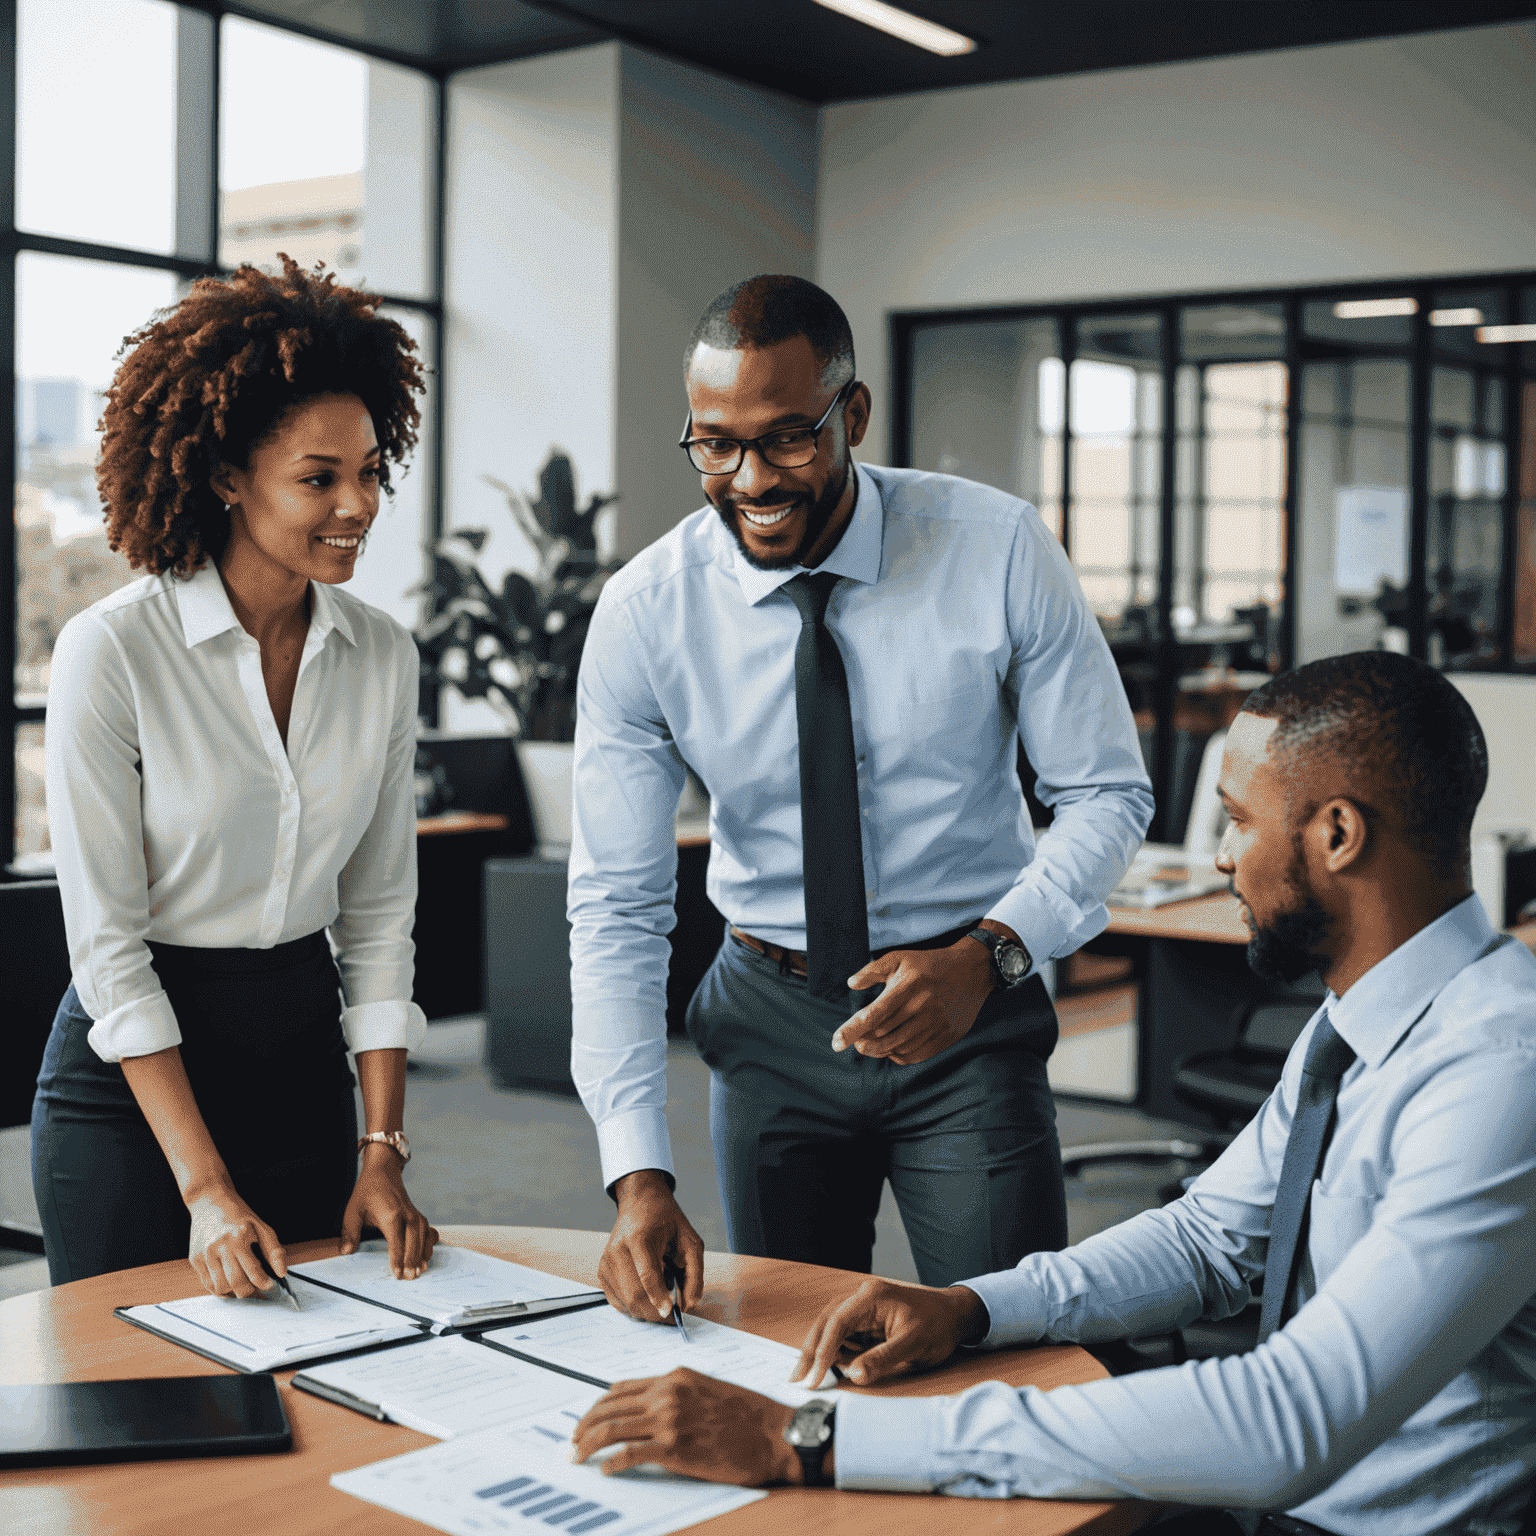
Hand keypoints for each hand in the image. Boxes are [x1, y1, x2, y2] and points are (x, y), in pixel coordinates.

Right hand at [186, 1184, 286, 1298]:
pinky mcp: (195, 1259)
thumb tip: (281, 1272)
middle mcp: (220, 1247)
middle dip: (248, 1291)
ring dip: (233, 1292)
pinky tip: (228, 1282)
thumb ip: (273, 1250)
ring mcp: (205, 1254)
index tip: (269, 1284)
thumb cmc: (238, 1214)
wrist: (210, 1201)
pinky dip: (219, 1288)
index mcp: (239, 1238)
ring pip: (220, 1286)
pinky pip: (207, 1283)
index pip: (253, 1271)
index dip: (263, 1282)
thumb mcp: (261, 1226)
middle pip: (235, 1282)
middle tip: (255, 1288)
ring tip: (242, 1285)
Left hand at [340, 1145, 438, 1278]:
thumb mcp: (353, 1210)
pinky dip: (430, 1242)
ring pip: (423, 1236)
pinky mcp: (417, 1214)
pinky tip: (428, 1253)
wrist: (383, 1170)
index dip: (397, 1260)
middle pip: (413, 1241)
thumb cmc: (367, 1190)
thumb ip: (349, 1232)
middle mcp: (406, 1214)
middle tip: (411, 1277)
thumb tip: (346, 1252)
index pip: (397, 1242)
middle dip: (413, 1260)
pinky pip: (428, 1230)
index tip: (398, 1275)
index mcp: (390, 1215)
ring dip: (423, 1254)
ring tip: (421, 1270)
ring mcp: (414, 1213)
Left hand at [570, 1369, 800, 1486]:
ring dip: (587, 1444)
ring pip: (611, 1428)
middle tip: (572, 1442)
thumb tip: (648, 1413)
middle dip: (583, 1425)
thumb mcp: (707, 1390)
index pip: (620, 1389)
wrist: (774, 1433)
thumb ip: (676, 1396)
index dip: (597, 1406)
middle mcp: (667, 1393)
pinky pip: (629, 1454)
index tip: (586, 1420)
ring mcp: (669, 1419)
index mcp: (674, 1377)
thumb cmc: (748, 1416)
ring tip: (577, 1457)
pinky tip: (606, 1471)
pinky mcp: (675, 1447)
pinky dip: (611, 1463)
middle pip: (608, 1407)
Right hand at [599, 1170, 704, 1321]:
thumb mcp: (689, 1239)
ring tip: (662, 1298)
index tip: (671, 1312)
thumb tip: (690, 1303)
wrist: (639, 1202)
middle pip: (634, 1294)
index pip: (647, 1274)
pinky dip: (635, 1306)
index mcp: (639, 1237)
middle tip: (674, 1314)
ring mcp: (606, 1262)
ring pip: (626, 1302)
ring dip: (647, 1310)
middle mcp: (617, 1249)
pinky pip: (618, 1301)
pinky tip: (647, 1295)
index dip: (659, 1296)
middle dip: (655, 1312)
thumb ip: (694, 1272)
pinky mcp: (602, 1271)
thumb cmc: (666, 1219)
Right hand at [792, 1276, 988, 1386]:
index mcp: (872, 1297)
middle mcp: (863, 1297)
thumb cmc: (937, 1326)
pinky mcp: (868, 1319)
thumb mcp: (912, 1346)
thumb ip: (881, 1359)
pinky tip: (831, 1366)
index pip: (837, 1322)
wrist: (955, 1316)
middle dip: (811, 1350)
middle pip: (827, 1321)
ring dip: (820, 1351)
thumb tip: (852, 1375)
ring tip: (809, 1376)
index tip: (813, 1377)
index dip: (822, 1351)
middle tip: (797, 1378)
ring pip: (832, 1327)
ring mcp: (864, 1307)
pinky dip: (835, 1350)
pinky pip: (845, 1334)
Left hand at [831, 933, 996, 1064]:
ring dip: (879, 1050)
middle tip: (855, 1042)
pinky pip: (917, 1054)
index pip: (873, 1015)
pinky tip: (893, 1048)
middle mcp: (922, 1007)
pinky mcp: (947, 1036)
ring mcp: (936, 1023)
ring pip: (899, 1047)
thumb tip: (851, 984)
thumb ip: (873, 970)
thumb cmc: (929, 964)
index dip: (852, 1031)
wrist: (972, 970)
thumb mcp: (900, 958)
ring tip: (871, 1045)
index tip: (836, 1043)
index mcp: (907, 986)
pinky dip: (899, 1055)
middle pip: (884, 1035)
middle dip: (863, 1042)